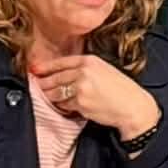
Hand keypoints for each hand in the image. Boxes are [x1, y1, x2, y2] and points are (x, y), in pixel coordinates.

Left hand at [29, 54, 160, 137]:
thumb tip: (59, 74)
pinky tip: (70, 107)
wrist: (133, 106)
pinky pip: (63, 105)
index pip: (59, 63)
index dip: (44, 68)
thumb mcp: (104, 70)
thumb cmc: (121, 89)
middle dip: (43, 84)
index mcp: (90, 61)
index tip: (34, 71)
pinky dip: (63, 107)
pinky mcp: (80, 103)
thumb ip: (84, 69)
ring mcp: (81, 87)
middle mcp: (83, 72)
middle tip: (37, 87)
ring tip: (53, 98)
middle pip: (53, 78)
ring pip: (55, 93)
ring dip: (52, 97)